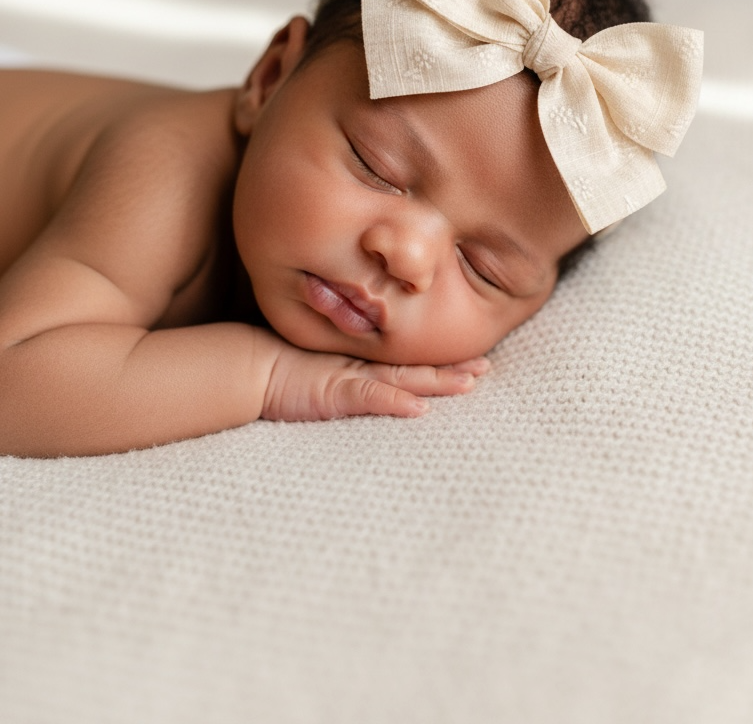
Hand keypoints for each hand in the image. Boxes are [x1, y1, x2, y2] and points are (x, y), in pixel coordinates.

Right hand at [262, 340, 489, 422]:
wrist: (251, 366)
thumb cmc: (282, 370)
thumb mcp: (323, 373)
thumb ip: (349, 377)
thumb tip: (383, 388)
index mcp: (364, 364)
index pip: (409, 362)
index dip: (440, 361)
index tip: (473, 359)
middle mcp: (364, 367)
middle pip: (416, 368)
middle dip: (452, 368)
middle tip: (487, 367)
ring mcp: (352, 377)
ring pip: (404, 378)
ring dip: (438, 382)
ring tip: (470, 383)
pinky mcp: (336, 392)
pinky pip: (371, 397)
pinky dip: (395, 402)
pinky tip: (418, 409)